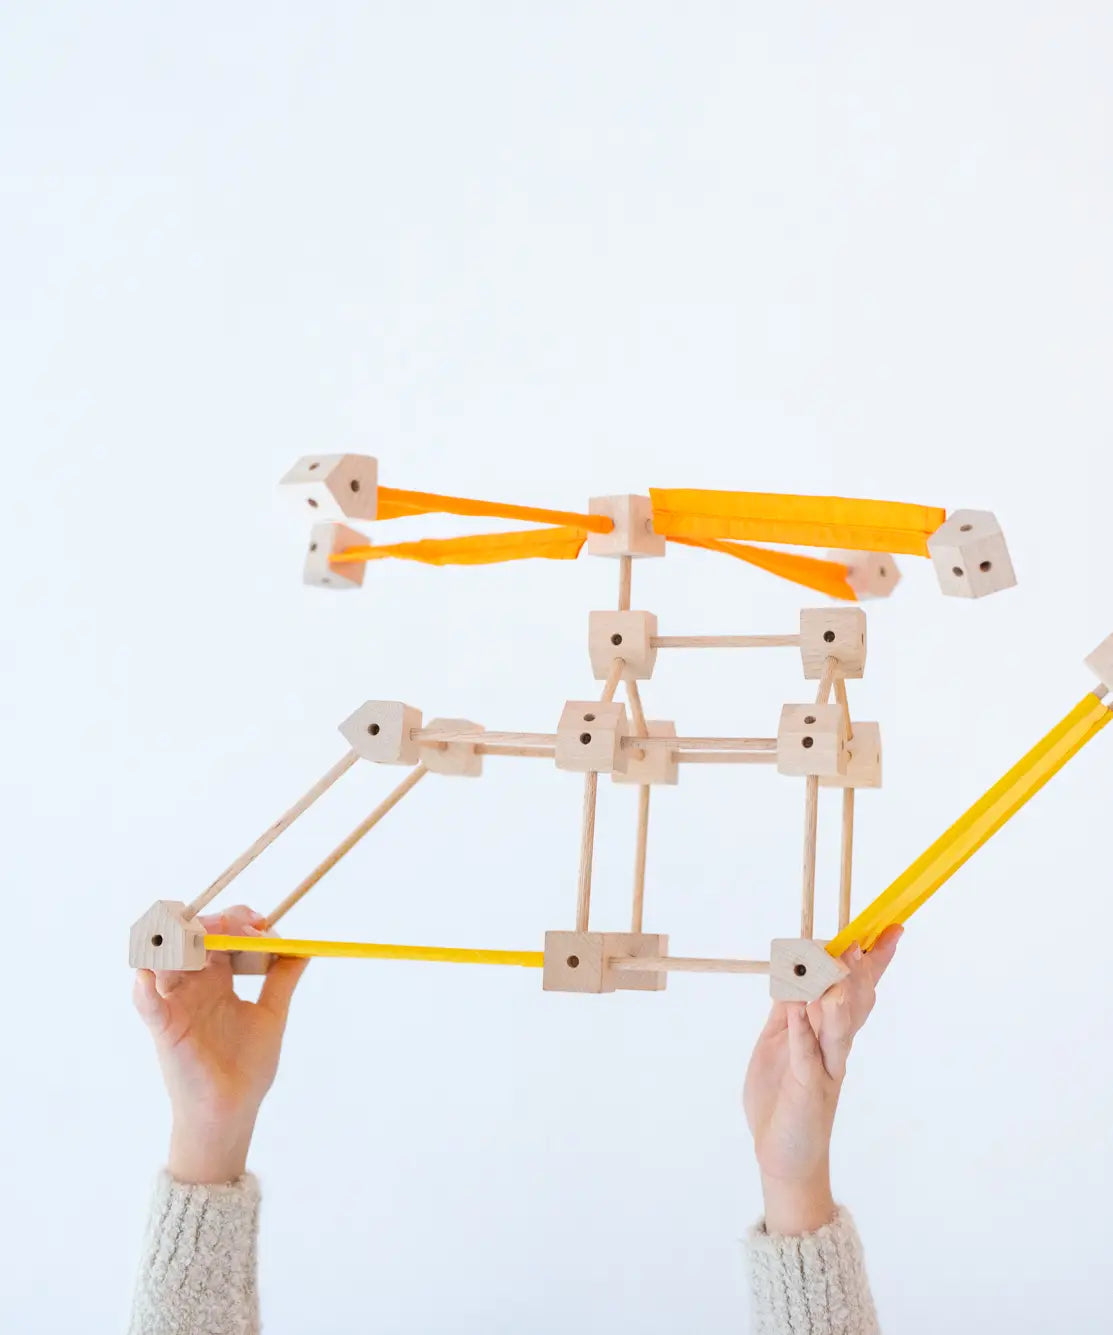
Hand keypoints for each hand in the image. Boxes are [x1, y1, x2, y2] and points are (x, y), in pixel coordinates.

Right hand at [133, 905, 307, 1183]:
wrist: (232, 1112)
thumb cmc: (246, 1067)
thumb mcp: (271, 1014)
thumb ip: (282, 980)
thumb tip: (305, 949)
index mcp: (216, 980)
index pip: (218, 935)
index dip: (236, 921)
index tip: (261, 923)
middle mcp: (193, 986)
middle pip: (192, 939)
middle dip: (216, 923)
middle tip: (243, 927)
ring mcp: (176, 1005)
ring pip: (165, 961)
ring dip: (180, 942)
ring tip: (203, 935)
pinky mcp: (165, 1030)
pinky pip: (148, 1006)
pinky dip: (144, 990)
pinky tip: (147, 976)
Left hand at [743, 926, 901, 1233]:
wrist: (782, 1155)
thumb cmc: (782, 1097)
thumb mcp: (779, 1042)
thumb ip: (787, 1008)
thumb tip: (792, 968)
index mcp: (829, 1033)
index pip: (856, 989)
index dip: (873, 961)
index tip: (890, 928)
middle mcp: (835, 1048)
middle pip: (857, 1003)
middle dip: (860, 971)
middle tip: (862, 939)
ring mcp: (825, 1069)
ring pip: (838, 1029)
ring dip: (838, 997)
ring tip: (838, 968)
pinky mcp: (808, 1089)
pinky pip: (806, 1056)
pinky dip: (802, 1031)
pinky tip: (799, 1008)